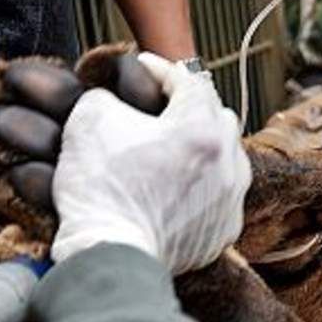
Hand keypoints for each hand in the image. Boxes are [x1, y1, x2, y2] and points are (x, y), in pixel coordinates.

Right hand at [52, 52, 251, 273]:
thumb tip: (112, 97)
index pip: (188, 79)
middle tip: (159, 107)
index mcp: (203, 127)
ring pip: (224, 157)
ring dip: (201, 147)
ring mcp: (231, 199)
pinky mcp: (224, 230)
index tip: (142, 67)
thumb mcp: (90, 120)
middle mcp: (229, 161)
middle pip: (215, 116)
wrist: (108, 255)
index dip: (160, 68)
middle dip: (189, 106)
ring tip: (171, 149)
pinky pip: (219, 195)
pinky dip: (202, 186)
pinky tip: (176, 188)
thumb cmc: (100, 190)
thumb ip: (107, 95)